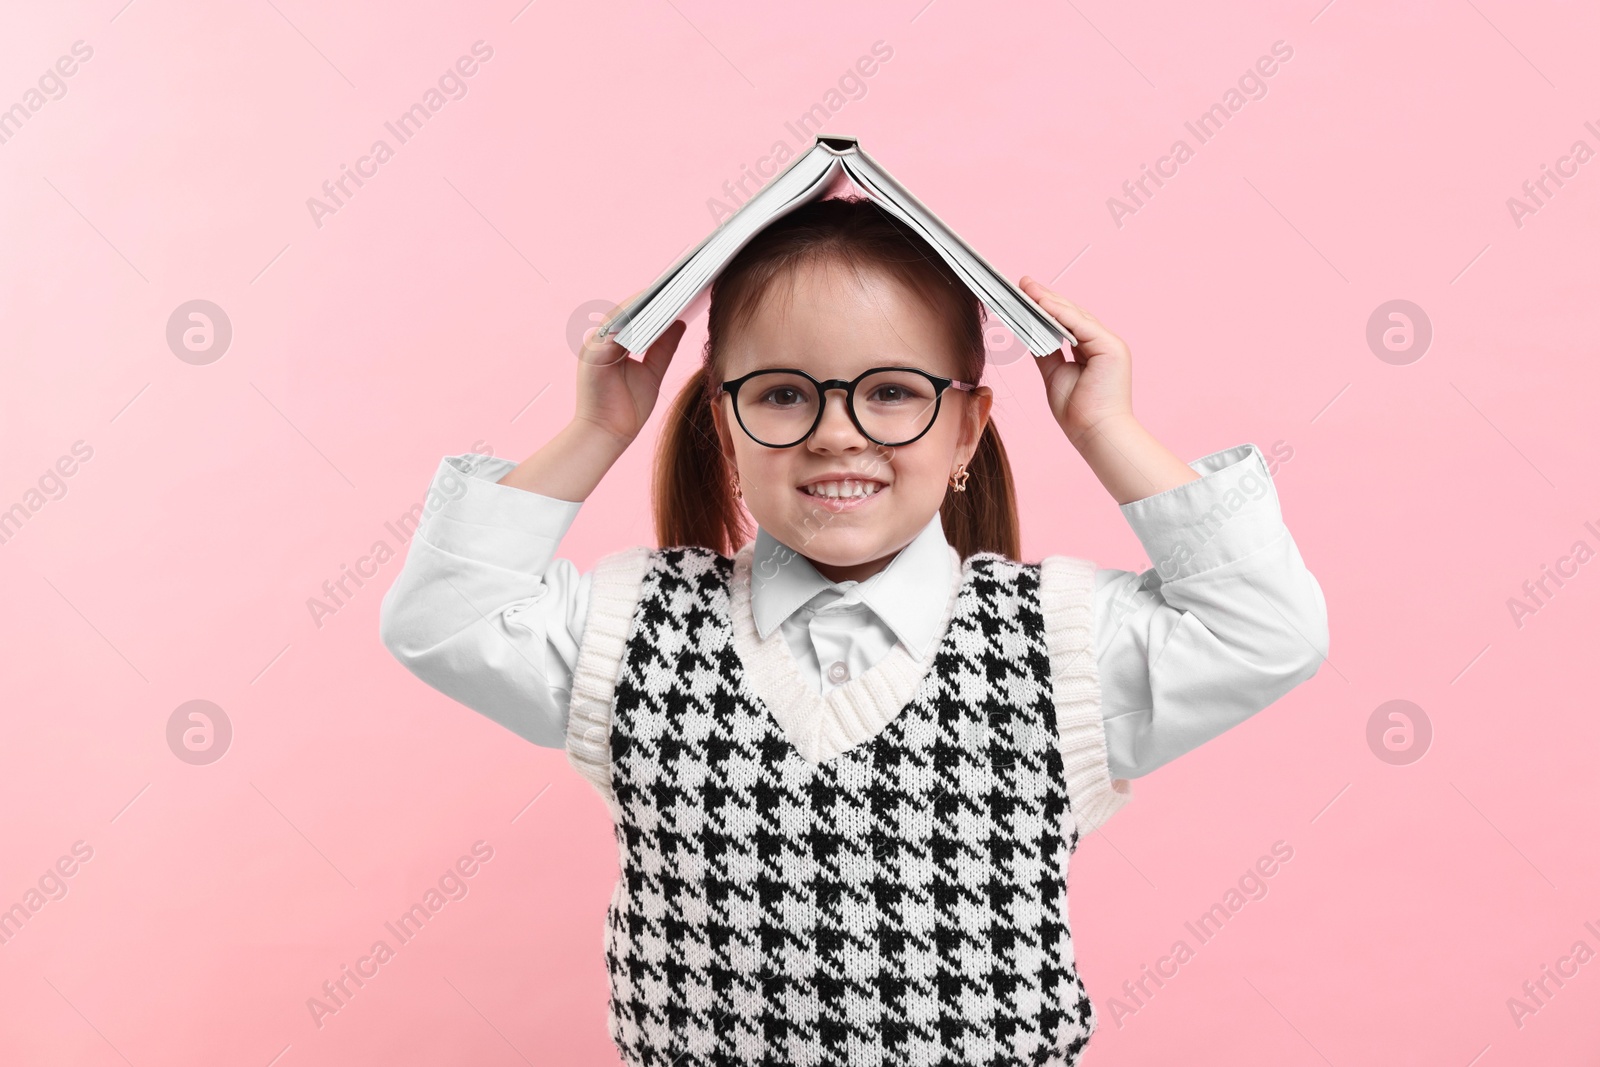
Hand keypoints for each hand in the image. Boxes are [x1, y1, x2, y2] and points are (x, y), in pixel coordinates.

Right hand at [572, 291, 688, 446]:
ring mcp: (595, 346)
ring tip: (669, 293)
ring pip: (620, 316)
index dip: (654, 302)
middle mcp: (601, 341)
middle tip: (678, 283)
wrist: (608, 435)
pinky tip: (652, 314)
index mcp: (612, 343)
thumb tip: (680, 322)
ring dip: (643, 304)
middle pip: (627, 311)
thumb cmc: (626, 408)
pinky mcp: (594, 356)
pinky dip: (631, 322)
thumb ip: (663, 347)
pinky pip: (614, 332)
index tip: (678, 289)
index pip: (634, 315)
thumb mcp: (652, 372)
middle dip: (651, 297)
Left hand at [1018, 277, 1134, 446]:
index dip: (1046, 308)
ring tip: (1027, 288)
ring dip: (1049, 301)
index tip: (1024, 295)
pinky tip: (1041, 303)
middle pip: (1071, 315)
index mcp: (1093, 351)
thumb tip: (1030, 332)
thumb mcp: (1055, 375)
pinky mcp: (1111, 347)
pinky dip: (1060, 313)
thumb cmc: (1078, 413)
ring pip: (1076, 316)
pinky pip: (1081, 324)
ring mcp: (1110, 344)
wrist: (1096, 434)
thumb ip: (1046, 352)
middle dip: (1045, 298)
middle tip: (1022, 283)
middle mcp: (1103, 343)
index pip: (1067, 323)